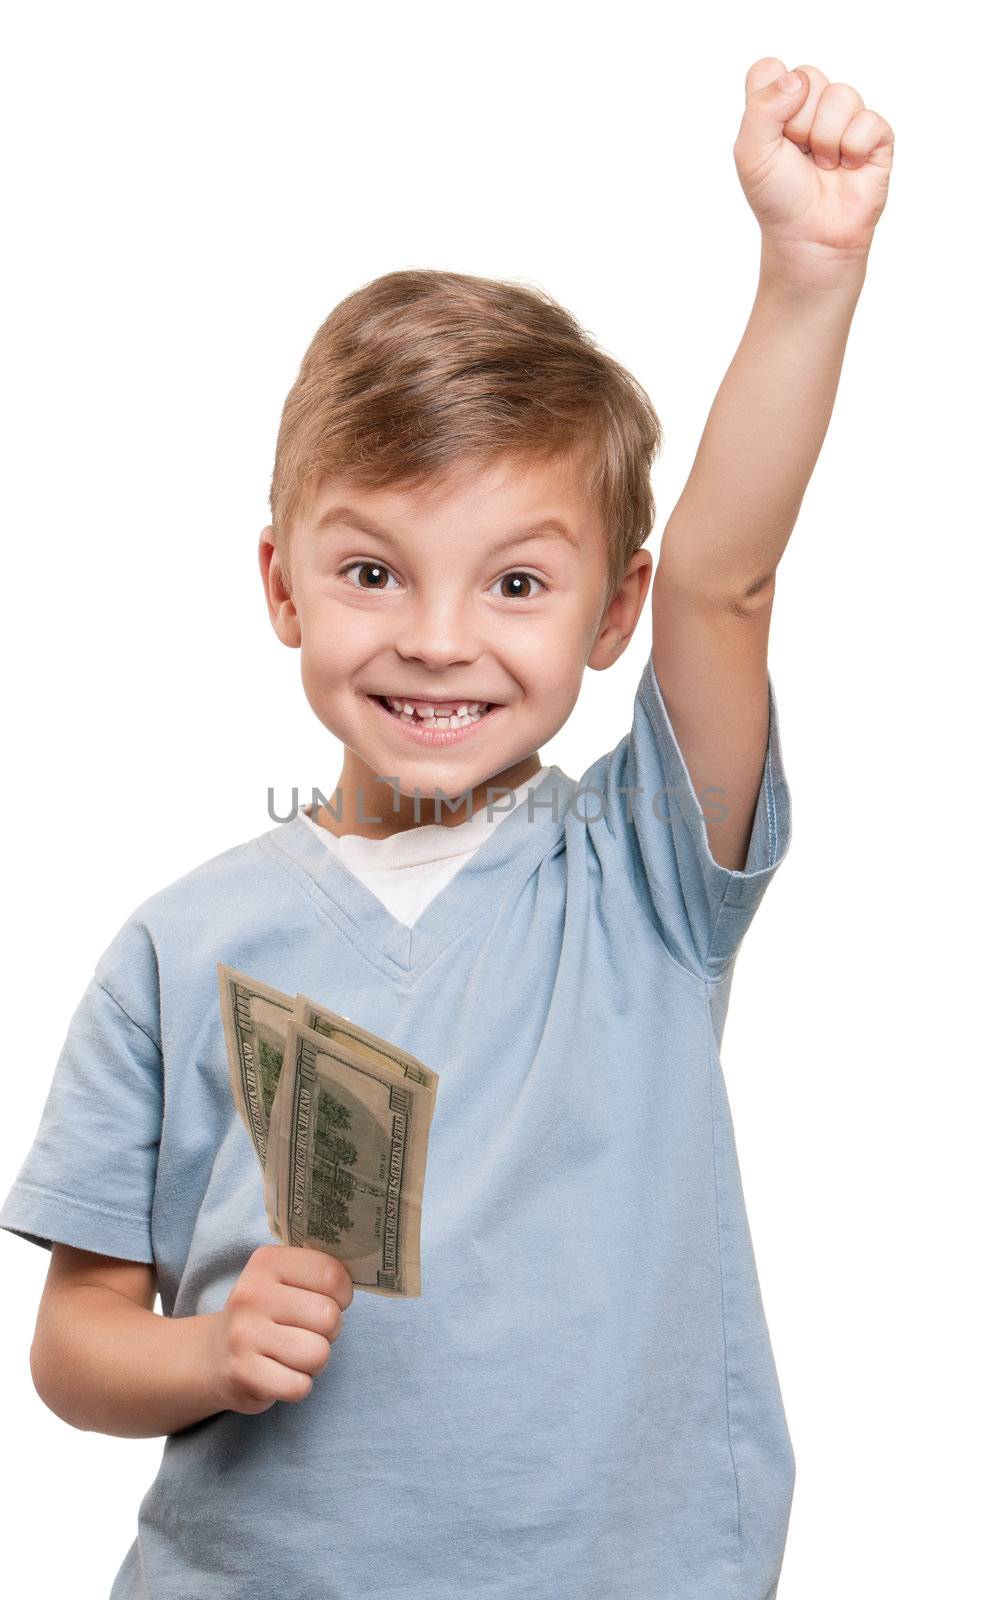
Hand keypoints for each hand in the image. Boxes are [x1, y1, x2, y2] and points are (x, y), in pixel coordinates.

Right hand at [206, 1243, 354, 1414]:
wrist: (213, 1355)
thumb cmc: (267, 1315)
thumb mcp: (285, 1280)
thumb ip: (318, 1272)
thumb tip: (368, 1273)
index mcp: (267, 1262)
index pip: (331, 1275)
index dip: (342, 1294)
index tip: (327, 1301)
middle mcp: (251, 1293)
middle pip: (329, 1318)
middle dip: (328, 1332)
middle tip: (306, 1332)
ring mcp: (244, 1334)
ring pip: (318, 1354)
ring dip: (314, 1362)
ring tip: (291, 1354)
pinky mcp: (243, 1373)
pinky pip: (300, 1386)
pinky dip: (298, 1386)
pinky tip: (280, 1374)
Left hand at [733, 58, 893, 281]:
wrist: (809, 238)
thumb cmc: (778, 199)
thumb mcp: (751, 154)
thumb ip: (762, 108)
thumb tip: (799, 80)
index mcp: (777, 105)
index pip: (770, 68)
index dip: (770, 98)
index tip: (771, 135)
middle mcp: (811, 106)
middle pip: (808, 76)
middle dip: (799, 123)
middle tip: (799, 155)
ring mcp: (845, 118)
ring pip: (840, 95)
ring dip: (826, 139)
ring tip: (823, 165)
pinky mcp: (875, 136)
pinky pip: (867, 121)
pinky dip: (852, 150)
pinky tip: (847, 168)